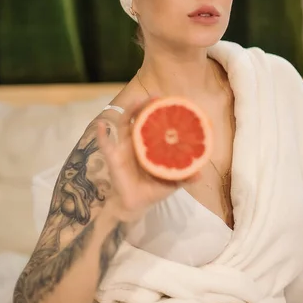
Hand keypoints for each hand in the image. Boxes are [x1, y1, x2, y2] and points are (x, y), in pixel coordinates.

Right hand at [96, 99, 199, 221]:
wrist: (136, 205)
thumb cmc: (153, 190)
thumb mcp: (172, 182)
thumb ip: (185, 177)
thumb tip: (201, 174)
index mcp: (150, 144)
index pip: (154, 123)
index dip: (159, 112)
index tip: (169, 101)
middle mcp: (136, 141)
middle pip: (139, 118)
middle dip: (146, 106)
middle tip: (156, 97)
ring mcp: (124, 147)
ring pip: (124, 124)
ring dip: (129, 111)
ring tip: (137, 102)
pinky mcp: (113, 157)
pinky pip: (105, 144)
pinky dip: (102, 134)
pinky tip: (101, 125)